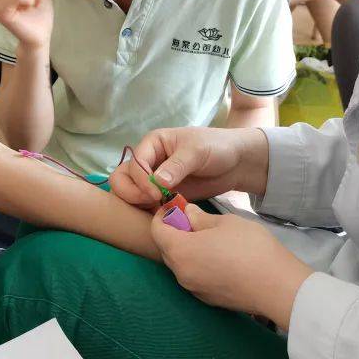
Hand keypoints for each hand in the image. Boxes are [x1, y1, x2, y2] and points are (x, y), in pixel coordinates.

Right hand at [109, 126, 268, 207]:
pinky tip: (163, 215)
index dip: (140, 180)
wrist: (236, 163)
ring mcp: (154, 179)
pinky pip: (146, 205)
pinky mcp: (163, 195)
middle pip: (122, 177)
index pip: (134, 163)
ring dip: (137, 203)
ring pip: (130, 192)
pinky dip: (149, 211)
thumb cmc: (217, 147)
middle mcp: (149, 160)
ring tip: (156, 209)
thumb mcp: (197, 151)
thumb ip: (177, 166)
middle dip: (130, 192)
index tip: (155, 193)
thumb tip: (157, 182)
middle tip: (150, 202)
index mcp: (153, 143)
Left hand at [151, 206, 313, 329]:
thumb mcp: (225, 223)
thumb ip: (200, 217)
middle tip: (191, 218)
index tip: (173, 206)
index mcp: (181, 250)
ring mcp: (194, 289)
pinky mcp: (207, 299)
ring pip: (181, 264)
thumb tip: (187, 213)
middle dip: (174, 232)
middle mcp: (181, 273)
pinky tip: (218, 256)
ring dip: (186, 249)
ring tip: (207, 237)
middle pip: (167, 248)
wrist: (277, 286)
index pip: (157, 230)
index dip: (162, 215)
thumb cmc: (251, 248)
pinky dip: (198, 264)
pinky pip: (194, 277)